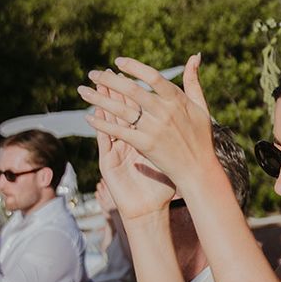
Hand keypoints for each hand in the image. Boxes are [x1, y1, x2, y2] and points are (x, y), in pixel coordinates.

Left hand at [78, 54, 213, 206]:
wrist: (198, 169)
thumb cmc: (201, 136)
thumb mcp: (201, 106)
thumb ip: (193, 80)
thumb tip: (195, 55)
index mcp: (177, 100)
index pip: (152, 76)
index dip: (133, 66)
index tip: (118, 61)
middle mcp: (164, 112)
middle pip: (131, 90)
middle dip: (108, 80)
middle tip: (92, 74)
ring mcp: (154, 129)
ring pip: (121, 110)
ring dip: (99, 99)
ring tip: (82, 90)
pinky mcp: (145, 145)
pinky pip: (119, 131)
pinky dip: (102, 124)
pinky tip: (88, 117)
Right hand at [79, 80, 176, 220]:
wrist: (148, 209)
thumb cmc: (161, 186)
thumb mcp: (171, 158)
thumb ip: (178, 137)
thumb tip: (188, 120)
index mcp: (142, 137)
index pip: (137, 109)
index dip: (134, 92)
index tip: (132, 74)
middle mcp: (127, 141)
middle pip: (120, 111)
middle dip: (114, 93)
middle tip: (107, 72)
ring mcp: (116, 151)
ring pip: (108, 123)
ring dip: (101, 105)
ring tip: (94, 87)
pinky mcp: (109, 163)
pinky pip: (104, 142)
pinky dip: (99, 128)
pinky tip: (92, 116)